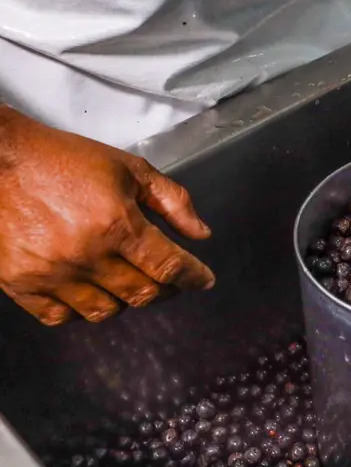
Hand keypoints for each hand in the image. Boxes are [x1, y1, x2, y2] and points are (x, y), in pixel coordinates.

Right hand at [0, 105, 214, 325]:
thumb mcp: (130, 169)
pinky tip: (91, 292)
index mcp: (117, 224)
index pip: (168, 265)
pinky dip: (82, 309)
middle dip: (166, 288)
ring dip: (126, 300)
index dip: (193, 277)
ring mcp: (52, 274)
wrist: (1, 159)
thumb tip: (201, 233)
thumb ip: (172, 201)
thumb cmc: (66, 160)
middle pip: (143, 293)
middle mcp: (86, 255)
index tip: (203, 280)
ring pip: (105, 310)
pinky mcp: (21, 284)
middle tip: (170, 279)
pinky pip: (61, 316)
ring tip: (131, 283)